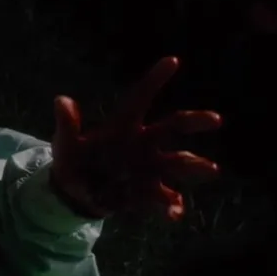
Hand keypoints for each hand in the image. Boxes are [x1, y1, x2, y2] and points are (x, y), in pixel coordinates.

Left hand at [51, 57, 221, 220]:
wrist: (76, 194)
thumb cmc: (73, 161)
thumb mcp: (66, 145)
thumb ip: (67, 125)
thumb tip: (60, 100)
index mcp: (123, 125)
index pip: (140, 98)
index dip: (155, 80)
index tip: (173, 61)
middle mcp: (143, 143)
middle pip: (173, 127)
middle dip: (194, 122)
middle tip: (216, 120)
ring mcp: (149, 167)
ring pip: (178, 163)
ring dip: (195, 166)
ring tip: (212, 168)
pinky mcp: (148, 192)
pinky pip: (164, 197)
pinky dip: (171, 206)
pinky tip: (175, 214)